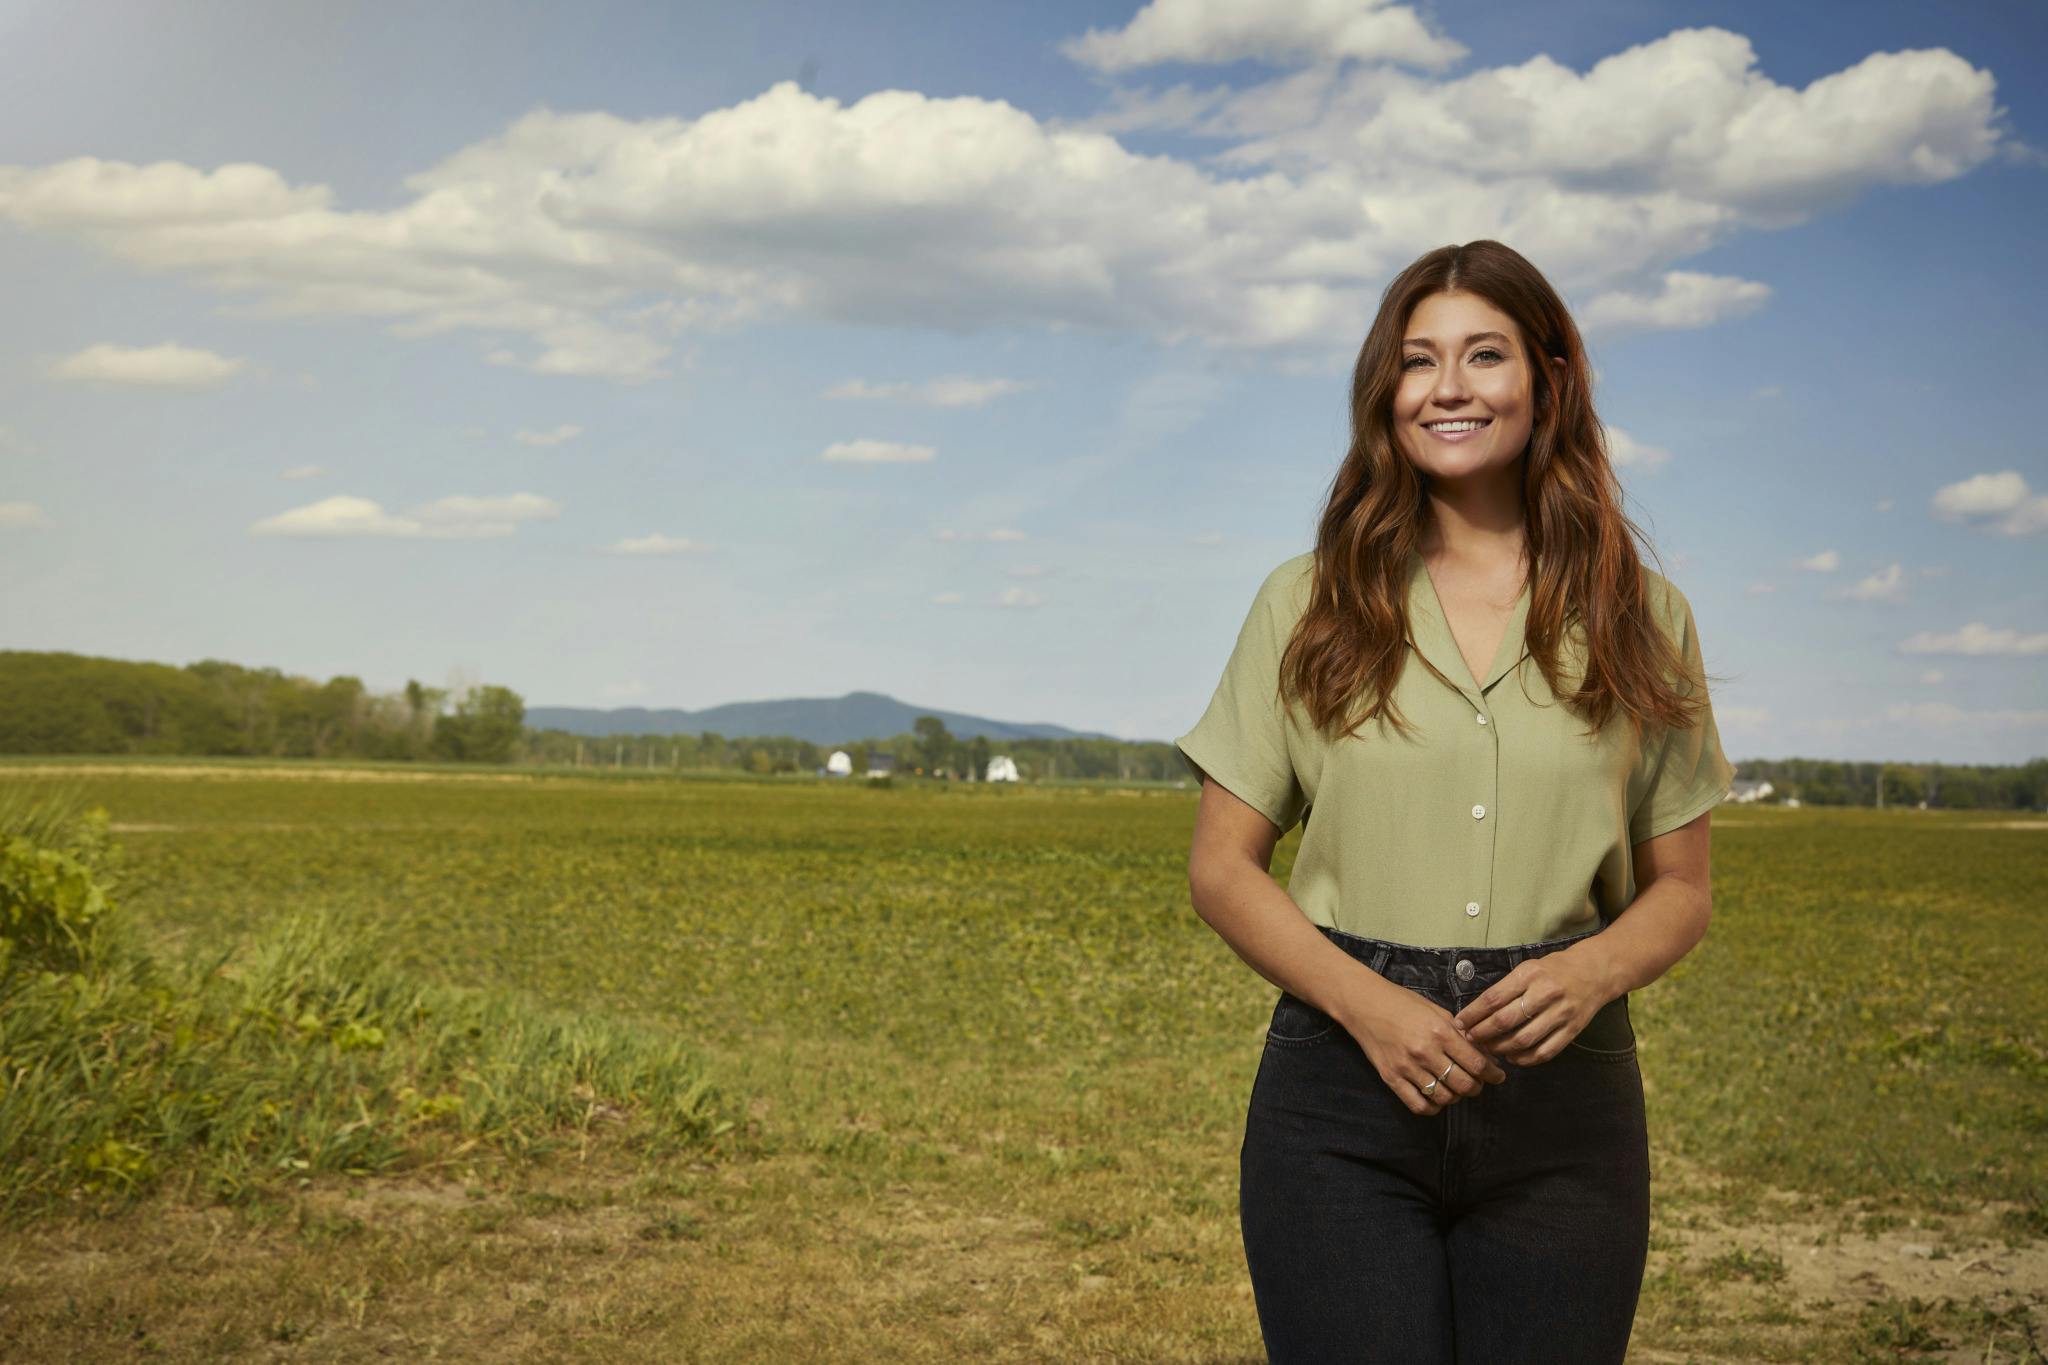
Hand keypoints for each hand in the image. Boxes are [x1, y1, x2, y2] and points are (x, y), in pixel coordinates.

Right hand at [1345, 983, 1507, 1115]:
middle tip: (1478, 1082)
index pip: (1476, 1063)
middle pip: (1464, 1085)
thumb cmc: (1402, 1003)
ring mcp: (1407, 1068)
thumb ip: (1460, 1033)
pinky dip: (1433, 1107)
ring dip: (1456, 1096)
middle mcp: (1425, 1052)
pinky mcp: (1391, 1079)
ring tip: (1456, 1087)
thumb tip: (1484, 1055)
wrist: (1364, 1005)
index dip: (1493, 1074)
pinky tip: (1436, 1097)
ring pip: (1444, 1098)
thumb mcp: (1436, 1011)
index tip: (1498, 1076)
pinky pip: (1419, 1106)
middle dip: (1477, 1087)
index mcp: (1439, 1032)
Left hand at [1453, 946, 1613, 1066]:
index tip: (1459, 1023)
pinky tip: (1512, 1057)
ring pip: (1523, 1040)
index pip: (1493, 998)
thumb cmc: (1554, 969)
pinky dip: (1524, 1059)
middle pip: (1505, 1021)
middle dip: (1482, 1033)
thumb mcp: (1528, 968)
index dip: (1472, 1014)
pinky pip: (1544, 1052)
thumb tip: (1476, 1013)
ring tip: (1488, 1049)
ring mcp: (1560, 1014)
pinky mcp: (1572, 1031)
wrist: (1596, 972)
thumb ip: (1506, 988)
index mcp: (1529, 974)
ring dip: (1500, 1048)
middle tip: (1470, 1039)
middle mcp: (1545, 993)